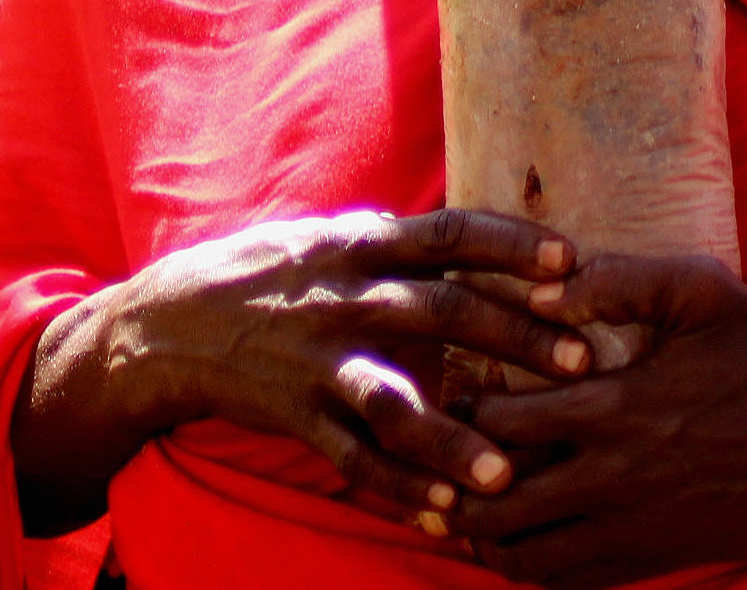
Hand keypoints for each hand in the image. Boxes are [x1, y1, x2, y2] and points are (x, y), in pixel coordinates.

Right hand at [13, 209, 592, 533]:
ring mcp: (316, 358)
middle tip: (583, 363)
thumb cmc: (263, 276)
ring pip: (393, 399)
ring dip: (452, 436)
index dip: (511, 244)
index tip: (572, 262)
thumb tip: (477, 245)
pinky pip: (353, 458)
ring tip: (506, 472)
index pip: (448, 233)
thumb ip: (395, 247)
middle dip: (514, 337)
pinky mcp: (295, 414)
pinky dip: (399, 489)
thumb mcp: (325, 239)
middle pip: (440, 309)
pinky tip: (445, 513)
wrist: (163, 326)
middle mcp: (340, 294)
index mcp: (356, 242)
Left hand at [448, 251, 746, 587]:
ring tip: (462, 501)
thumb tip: (539, 285)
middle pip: (493, 503)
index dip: (461, 408)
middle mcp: (615, 479)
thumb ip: (614, 278)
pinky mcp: (656, 560)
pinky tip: (516, 536)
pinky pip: (569, 580)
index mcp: (616, 408)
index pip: (497, 423)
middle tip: (437, 453)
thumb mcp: (698, 290)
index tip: (452, 389)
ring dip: (482, 533)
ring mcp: (634, 529)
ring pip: (523, 556)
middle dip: (453, 480)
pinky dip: (530, 565)